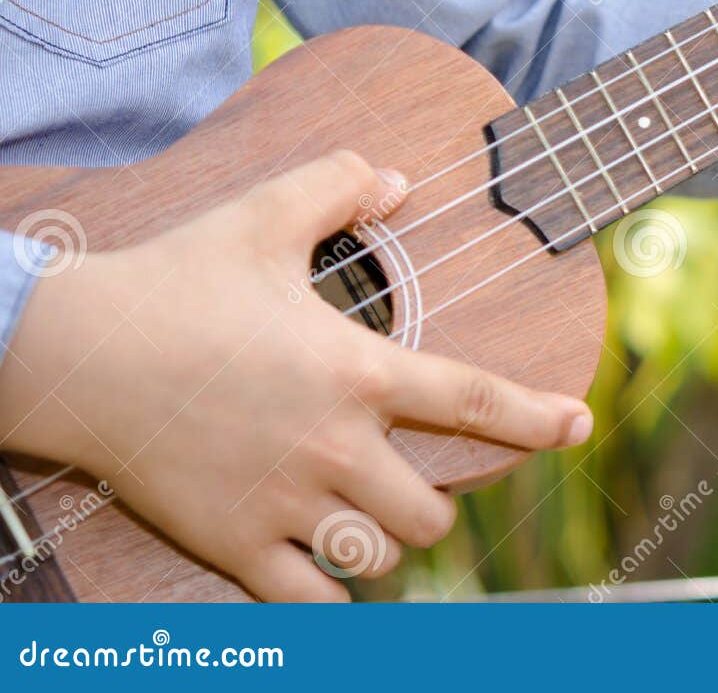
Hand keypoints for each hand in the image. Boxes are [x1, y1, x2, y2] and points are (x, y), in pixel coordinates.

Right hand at [0, 151, 592, 600]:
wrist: (72, 351)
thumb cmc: (173, 279)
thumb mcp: (264, 213)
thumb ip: (340, 186)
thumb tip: (397, 178)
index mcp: (356, 369)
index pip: (476, 400)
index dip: (539, 419)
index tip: (579, 425)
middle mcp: (334, 445)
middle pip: (433, 514)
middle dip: (437, 504)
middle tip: (413, 482)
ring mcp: (284, 502)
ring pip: (380, 560)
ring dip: (384, 546)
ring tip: (365, 522)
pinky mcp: (233, 543)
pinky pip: (308, 605)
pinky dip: (327, 598)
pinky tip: (321, 572)